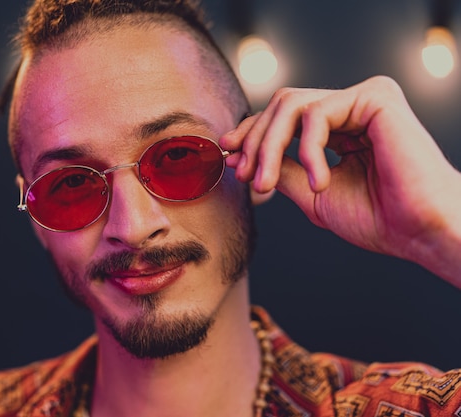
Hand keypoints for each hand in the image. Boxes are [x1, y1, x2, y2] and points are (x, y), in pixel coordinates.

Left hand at [220, 76, 460, 285]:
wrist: (419, 232)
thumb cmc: (376, 218)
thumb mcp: (311, 193)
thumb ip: (280, 170)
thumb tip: (241, 156)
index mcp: (341, 128)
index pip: (285, 118)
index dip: (252, 134)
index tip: (228, 156)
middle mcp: (352, 108)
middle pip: (282, 106)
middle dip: (254, 140)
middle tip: (242, 174)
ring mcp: (364, 98)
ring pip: (291, 105)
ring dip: (269, 146)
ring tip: (265, 184)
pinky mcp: (375, 96)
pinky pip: (316, 114)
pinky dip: (306, 151)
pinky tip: (319, 182)